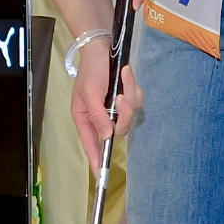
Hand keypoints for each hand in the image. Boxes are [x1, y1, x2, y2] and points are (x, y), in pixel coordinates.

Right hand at [69, 38, 142, 168]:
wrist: (102, 47)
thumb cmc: (90, 70)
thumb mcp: (89, 93)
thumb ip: (97, 116)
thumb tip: (106, 136)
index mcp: (86, 119)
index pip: (92, 145)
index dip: (97, 160)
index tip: (101, 176)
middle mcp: (102, 117)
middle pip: (119, 130)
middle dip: (123, 114)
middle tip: (119, 97)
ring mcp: (115, 108)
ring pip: (130, 115)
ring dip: (129, 94)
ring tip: (122, 76)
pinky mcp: (127, 98)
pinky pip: (137, 101)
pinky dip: (133, 86)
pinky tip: (126, 73)